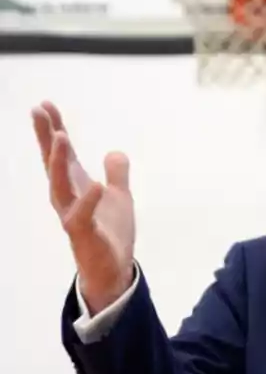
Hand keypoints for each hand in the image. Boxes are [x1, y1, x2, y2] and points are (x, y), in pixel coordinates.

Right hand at [32, 101, 135, 312]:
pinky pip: (83, 216)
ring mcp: (73, 215)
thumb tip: (115, 152)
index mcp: (76, 186)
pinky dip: (90, 201)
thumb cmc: (110, 232)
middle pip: (53, 163)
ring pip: (60, 185)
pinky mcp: (84, 234)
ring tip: (60, 137)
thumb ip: (116, 174)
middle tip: (38, 111)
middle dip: (45, 137)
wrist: (113, 268)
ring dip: (58, 161)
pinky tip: (98, 186)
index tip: (46, 105)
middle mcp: (68, 197)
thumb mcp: (120, 197)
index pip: (62, 154)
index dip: (53, 129)